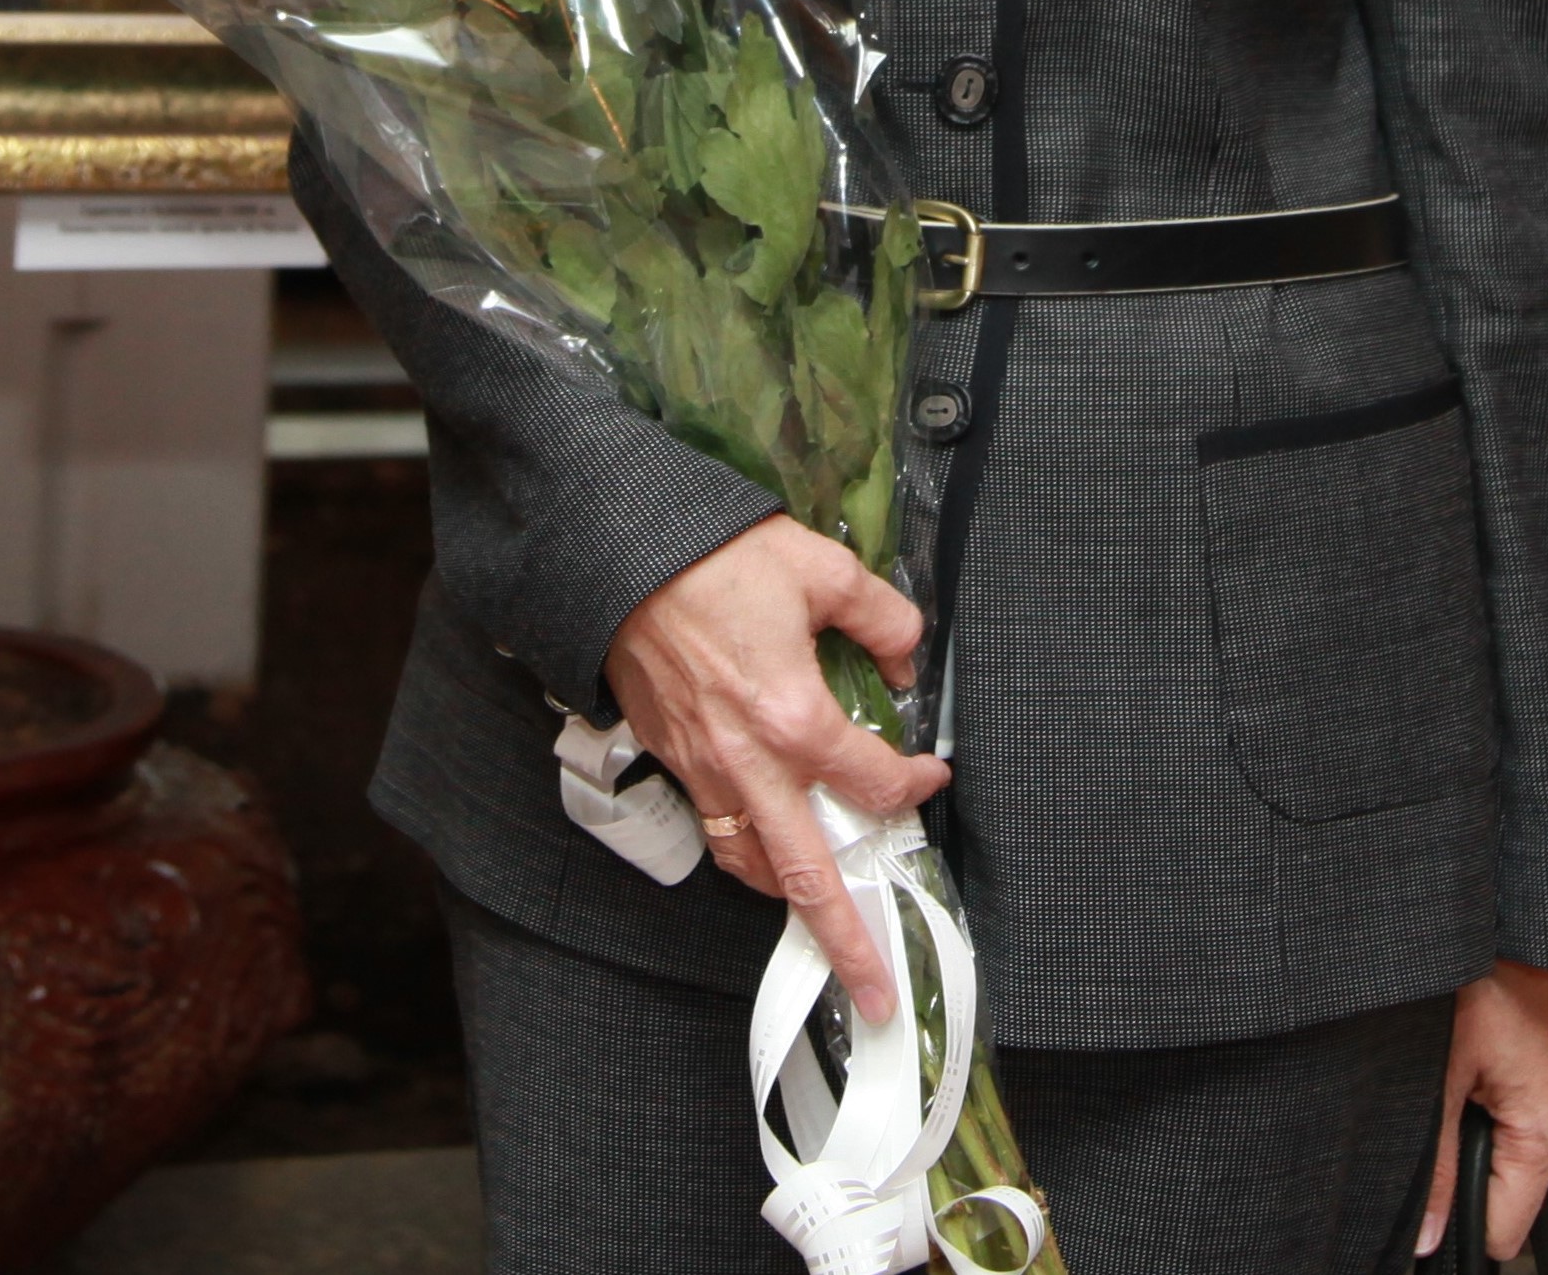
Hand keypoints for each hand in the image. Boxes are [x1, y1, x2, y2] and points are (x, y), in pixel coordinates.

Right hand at [606, 514, 950, 1021]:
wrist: (620, 557)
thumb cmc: (713, 561)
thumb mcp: (821, 568)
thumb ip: (881, 619)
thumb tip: (904, 658)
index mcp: (796, 718)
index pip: (874, 781)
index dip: (913, 782)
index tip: (927, 774)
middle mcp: (752, 763)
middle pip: (808, 876)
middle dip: (847, 941)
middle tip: (877, 991)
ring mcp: (707, 771)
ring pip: (752, 865)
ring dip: (791, 902)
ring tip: (823, 928)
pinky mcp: (674, 762)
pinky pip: (716, 832)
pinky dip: (745, 858)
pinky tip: (763, 856)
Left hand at [1417, 961, 1547, 1260]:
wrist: (1515, 924)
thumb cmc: (1482, 984)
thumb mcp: (1443, 1078)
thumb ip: (1438, 1164)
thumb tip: (1428, 1235)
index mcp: (1547, 1133)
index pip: (1506, 1228)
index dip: (1461, 1222)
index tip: (1429, 1197)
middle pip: (1510, 1195)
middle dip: (1467, 1173)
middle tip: (1436, 1118)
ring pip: (1512, 1156)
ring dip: (1475, 1136)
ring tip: (1452, 1084)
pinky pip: (1520, 1121)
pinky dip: (1489, 1110)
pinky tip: (1469, 1071)